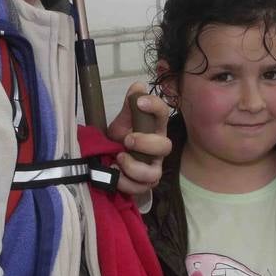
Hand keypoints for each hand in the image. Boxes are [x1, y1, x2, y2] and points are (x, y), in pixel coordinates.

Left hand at [106, 82, 170, 196]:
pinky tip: (114, 173)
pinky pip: (140, 188)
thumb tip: (138, 86)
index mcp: (154, 129)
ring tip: (118, 159)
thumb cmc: (120, 140)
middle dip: (146, 143)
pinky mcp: (144, 185)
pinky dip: (125, 182)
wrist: (109, 162)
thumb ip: (129, 107)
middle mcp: (158, 149)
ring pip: (154, 173)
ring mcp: (153, 168)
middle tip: (127, 139)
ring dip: (135, 167)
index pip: (163, 114)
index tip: (140, 102)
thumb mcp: (122, 122)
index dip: (155, 106)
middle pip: (165, 146)